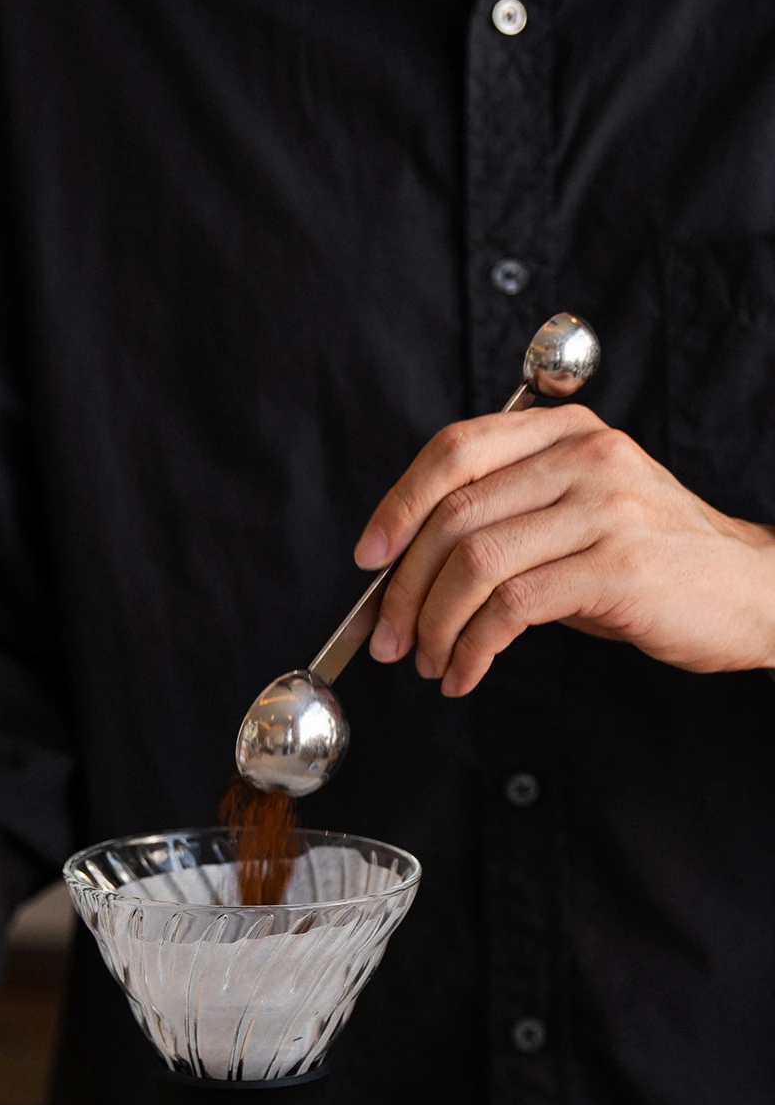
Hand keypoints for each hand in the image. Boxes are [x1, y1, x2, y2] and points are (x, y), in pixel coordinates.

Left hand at [353, 405, 774, 696]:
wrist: (752, 591)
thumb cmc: (653, 564)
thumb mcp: (578, 517)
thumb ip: (509, 516)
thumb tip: (409, 565)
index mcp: (568, 431)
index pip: (456, 449)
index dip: (399, 503)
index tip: (369, 558)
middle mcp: (585, 456)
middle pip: (455, 512)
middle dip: (403, 587)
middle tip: (386, 638)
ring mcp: (603, 508)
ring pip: (475, 562)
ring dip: (433, 625)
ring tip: (427, 662)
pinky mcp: (615, 567)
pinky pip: (511, 609)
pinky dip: (472, 649)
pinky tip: (464, 673)